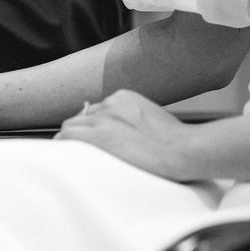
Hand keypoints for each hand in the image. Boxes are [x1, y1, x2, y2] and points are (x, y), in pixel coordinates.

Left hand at [54, 90, 194, 179]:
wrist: (184, 150)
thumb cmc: (174, 143)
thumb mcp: (150, 118)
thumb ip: (129, 119)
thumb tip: (118, 133)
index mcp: (123, 97)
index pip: (96, 110)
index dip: (93, 126)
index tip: (96, 138)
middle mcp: (109, 104)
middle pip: (82, 117)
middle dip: (81, 132)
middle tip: (82, 148)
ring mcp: (103, 119)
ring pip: (72, 125)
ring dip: (71, 139)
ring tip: (73, 153)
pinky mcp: (98, 136)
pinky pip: (69, 135)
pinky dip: (65, 144)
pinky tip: (66, 153)